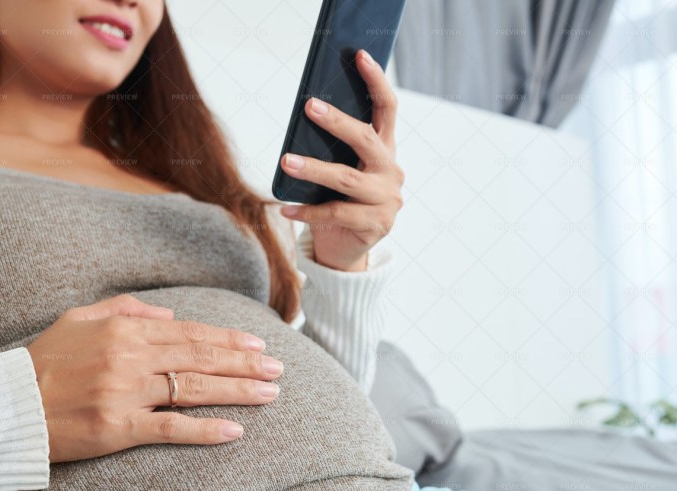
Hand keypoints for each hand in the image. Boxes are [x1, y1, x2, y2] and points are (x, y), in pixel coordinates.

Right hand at [26, 293, 282, 462]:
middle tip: (278, 368)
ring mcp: (127, 393)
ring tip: (270, 393)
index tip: (258, 344)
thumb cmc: (44, 361)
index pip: (191, 333)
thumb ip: (125, 308)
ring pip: (194, 389)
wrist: (8, 407)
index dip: (228, 339)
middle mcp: (132, 357)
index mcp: (126, 330)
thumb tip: (167, 315)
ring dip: (238, 391)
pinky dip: (204, 430)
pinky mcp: (118, 428)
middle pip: (202, 358)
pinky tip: (234, 431)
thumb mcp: (80, 318)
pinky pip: (171, 429)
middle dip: (245, 363)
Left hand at [279, 48, 404, 271]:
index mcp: (385, 150)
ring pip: (346, 179)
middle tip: (310, 106)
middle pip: (366, 139)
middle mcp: (391, 171)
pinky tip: (285, 207)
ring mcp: (387, 200)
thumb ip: (334, 150)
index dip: (376, 81)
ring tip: (285, 161)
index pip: (387, 109)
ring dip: (312, 168)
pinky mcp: (376, 225)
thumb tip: (305, 117)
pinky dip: (307, 211)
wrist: (348, 249)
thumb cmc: (339, 201)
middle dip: (337, 122)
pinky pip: (336, 213)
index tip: (360, 55)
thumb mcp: (340, 170)